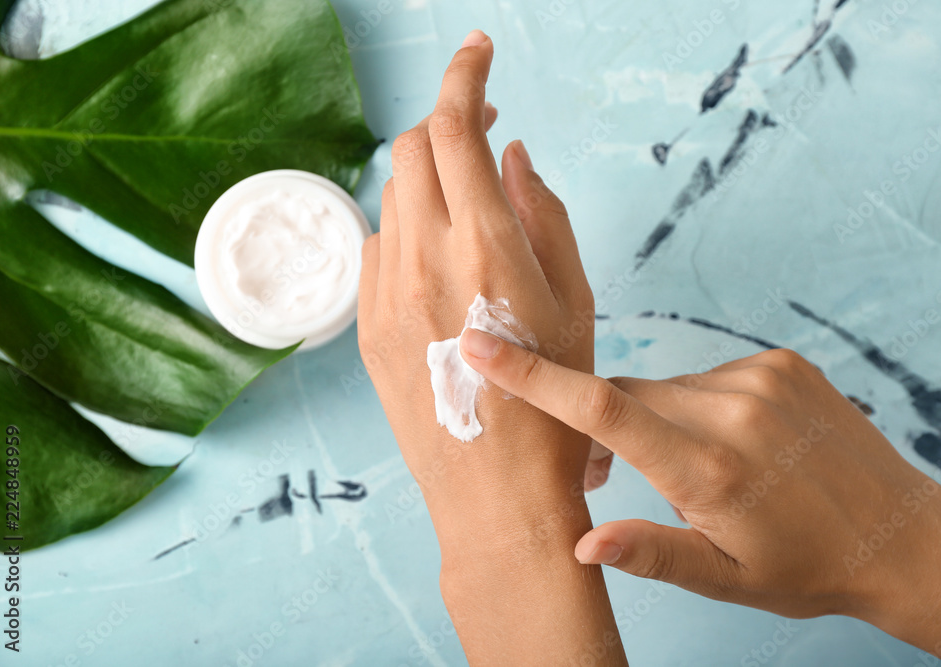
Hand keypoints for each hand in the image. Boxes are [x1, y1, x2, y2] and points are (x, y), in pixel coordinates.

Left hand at [359, 30, 624, 664]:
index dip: (465, 75)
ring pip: (392, 200)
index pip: (454, 128)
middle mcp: (423, 260)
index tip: (479, 49)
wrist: (497, 498)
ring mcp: (383, 294)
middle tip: (481, 139)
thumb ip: (544, 213)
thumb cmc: (556, 408)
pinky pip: (378, 251)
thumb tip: (512, 155)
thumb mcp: (576, 303)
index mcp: (487, 247)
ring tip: (471, 224)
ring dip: (428, 187)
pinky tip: (442, 275)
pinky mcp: (364, 327)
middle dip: (444, 129)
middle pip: (410, 149)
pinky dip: (408, 236)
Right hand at [460, 335, 940, 664]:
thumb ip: (651, 553)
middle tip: (603, 474)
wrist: (900, 535)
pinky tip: (730, 444)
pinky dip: (696, 405)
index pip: (602, 409)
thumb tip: (581, 542)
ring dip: (655, 419)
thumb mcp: (725, 578)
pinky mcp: (780, 362)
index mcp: (709, 468)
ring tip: (694, 471)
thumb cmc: (807, 566)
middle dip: (602, 425)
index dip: (534, 377)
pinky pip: (706, 376)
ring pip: (665, 386)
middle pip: (626, 394)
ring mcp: (760, 378)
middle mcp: (732, 410)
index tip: (481, 346)